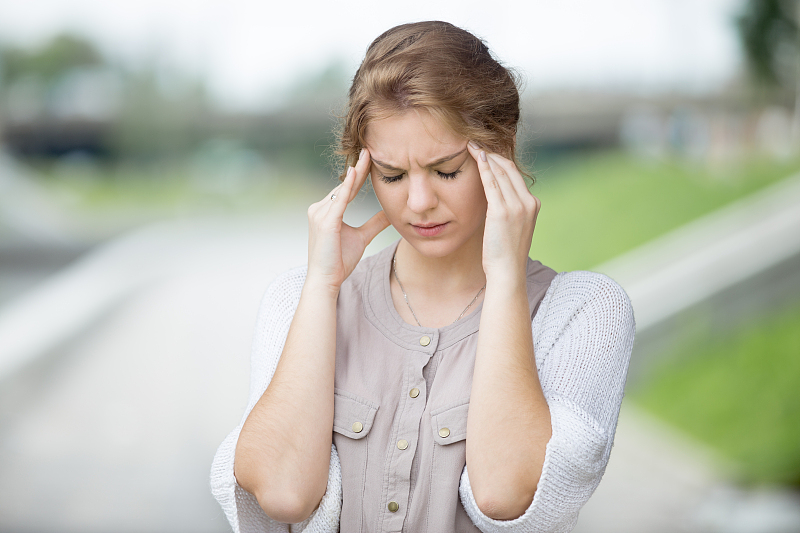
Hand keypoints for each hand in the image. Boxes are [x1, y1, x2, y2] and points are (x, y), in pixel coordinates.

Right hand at [306, 148, 389, 291]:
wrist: (326, 280)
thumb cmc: (339, 261)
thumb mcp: (362, 237)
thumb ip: (374, 224)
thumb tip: (390, 214)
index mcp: (326, 211)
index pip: (346, 188)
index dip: (358, 174)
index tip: (370, 157)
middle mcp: (319, 208)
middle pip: (344, 185)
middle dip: (358, 168)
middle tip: (370, 148)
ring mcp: (320, 213)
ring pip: (342, 189)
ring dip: (356, 173)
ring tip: (368, 155)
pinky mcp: (324, 221)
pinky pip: (339, 200)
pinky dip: (347, 186)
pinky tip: (355, 173)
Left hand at [467, 142, 540, 283]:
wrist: (508, 271)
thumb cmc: (505, 253)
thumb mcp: (513, 228)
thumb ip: (509, 211)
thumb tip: (496, 200)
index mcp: (532, 204)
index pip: (516, 174)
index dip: (499, 159)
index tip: (485, 151)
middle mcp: (528, 202)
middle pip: (509, 168)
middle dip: (491, 153)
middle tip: (476, 143)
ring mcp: (517, 206)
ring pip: (500, 172)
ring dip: (485, 156)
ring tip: (471, 145)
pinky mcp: (502, 212)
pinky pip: (492, 183)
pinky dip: (483, 167)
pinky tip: (474, 156)